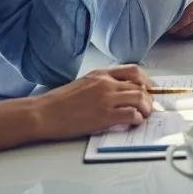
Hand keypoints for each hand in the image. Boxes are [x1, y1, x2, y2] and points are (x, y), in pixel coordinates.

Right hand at [33, 65, 153, 139]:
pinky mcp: (104, 116)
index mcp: (101, 74)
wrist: (42, 113)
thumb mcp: (84, 83)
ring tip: (143, 116)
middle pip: (140, 87)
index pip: (134, 71)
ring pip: (140, 99)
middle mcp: (107, 84)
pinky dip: (137, 119)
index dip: (146, 80)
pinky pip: (131, 115)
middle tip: (148, 107)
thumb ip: (103, 84)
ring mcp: (106, 99)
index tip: (150, 89)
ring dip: (145, 109)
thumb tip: (122, 93)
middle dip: (148, 98)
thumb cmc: (58, 102)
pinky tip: (133, 123)